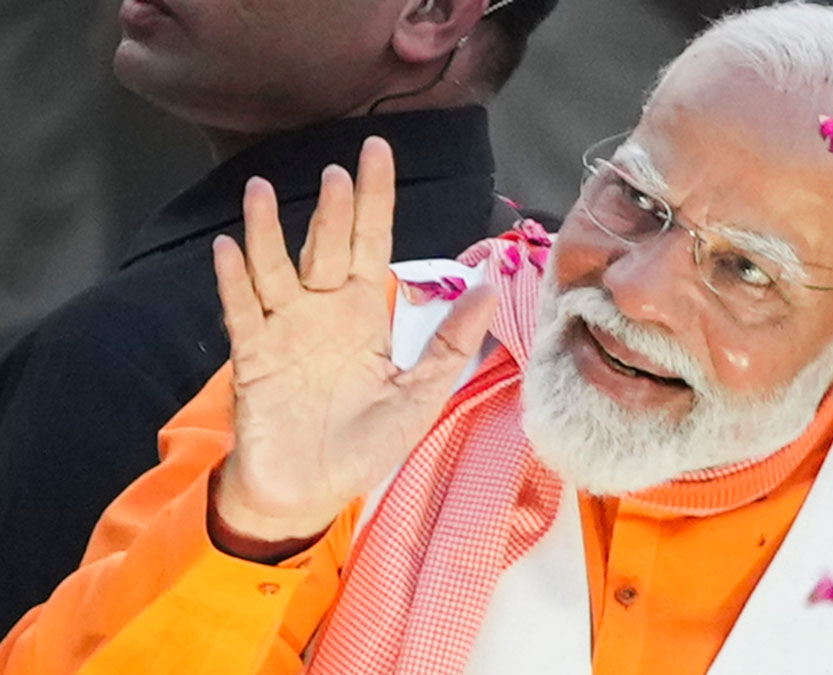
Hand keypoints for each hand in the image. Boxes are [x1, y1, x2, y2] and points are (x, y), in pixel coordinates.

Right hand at [211, 137, 496, 540]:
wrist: (310, 493)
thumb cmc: (364, 442)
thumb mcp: (420, 394)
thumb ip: (451, 344)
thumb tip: (488, 287)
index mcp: (363, 315)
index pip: (370, 244)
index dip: (375, 200)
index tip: (376, 152)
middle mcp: (321, 312)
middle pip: (326, 248)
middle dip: (333, 211)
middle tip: (340, 171)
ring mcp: (284, 332)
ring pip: (275, 270)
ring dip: (268, 232)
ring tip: (260, 191)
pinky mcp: (254, 360)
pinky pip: (242, 314)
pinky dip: (234, 282)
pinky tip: (229, 249)